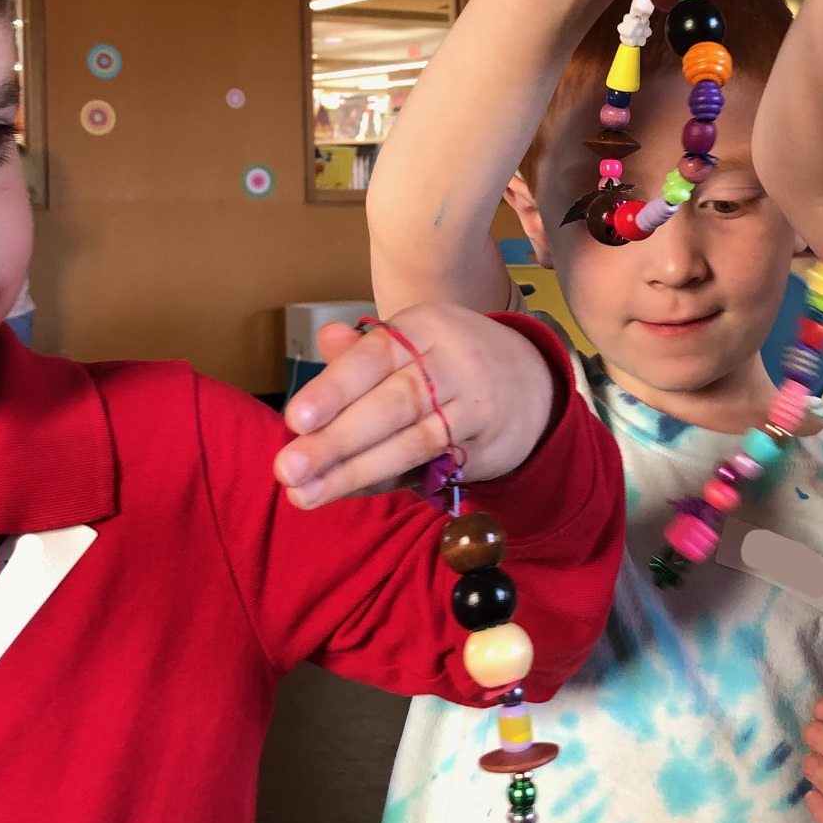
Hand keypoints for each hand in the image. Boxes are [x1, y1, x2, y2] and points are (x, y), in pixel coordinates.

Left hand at [275, 306, 554, 506]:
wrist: (534, 384)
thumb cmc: (449, 362)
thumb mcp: (413, 340)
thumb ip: (363, 351)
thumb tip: (325, 339)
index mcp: (424, 328)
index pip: (374, 358)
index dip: (334, 389)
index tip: (294, 420)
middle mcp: (452, 364)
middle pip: (393, 405)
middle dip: (337, 440)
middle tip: (287, 469)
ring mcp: (473, 407)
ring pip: (412, 443)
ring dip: (356, 471)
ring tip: (305, 494)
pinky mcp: (486, 446)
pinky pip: (433, 467)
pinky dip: (390, 481)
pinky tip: (352, 491)